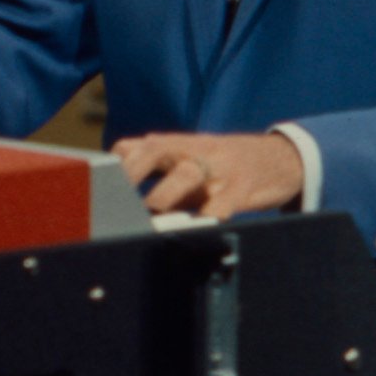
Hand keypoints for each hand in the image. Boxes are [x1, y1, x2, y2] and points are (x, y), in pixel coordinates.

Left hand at [112, 131, 302, 219]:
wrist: (281, 157)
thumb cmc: (222, 166)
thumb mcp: (187, 160)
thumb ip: (154, 174)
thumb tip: (114, 202)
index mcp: (174, 145)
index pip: (133, 147)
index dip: (113, 165)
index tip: (95, 187)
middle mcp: (192, 151)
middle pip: (155, 149)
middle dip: (131, 172)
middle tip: (114, 201)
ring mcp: (218, 168)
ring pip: (188, 172)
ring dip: (164, 195)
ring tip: (148, 219)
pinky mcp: (241, 188)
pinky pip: (223, 202)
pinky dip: (208, 216)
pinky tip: (194, 230)